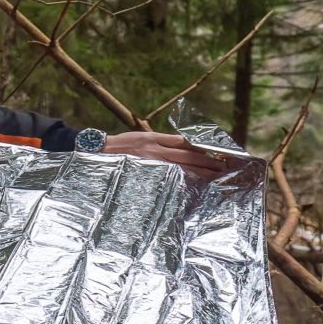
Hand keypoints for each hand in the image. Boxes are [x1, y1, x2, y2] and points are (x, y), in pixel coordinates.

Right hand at [102, 130, 247, 177]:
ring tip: (215, 178)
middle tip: (224, 168)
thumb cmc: (121, 145)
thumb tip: (187, 146)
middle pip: (189, 156)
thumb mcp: (143, 136)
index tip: (218, 154)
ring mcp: (151, 163)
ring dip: (201, 173)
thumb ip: (164, 141)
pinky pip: (169, 179)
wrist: (98, 152)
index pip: (186, 143)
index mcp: (156, 139)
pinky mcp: (146, 173)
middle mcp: (156, 150)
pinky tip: (193, 186)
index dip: (203, 148)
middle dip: (208, 162)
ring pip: (182, 168)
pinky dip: (183, 182)